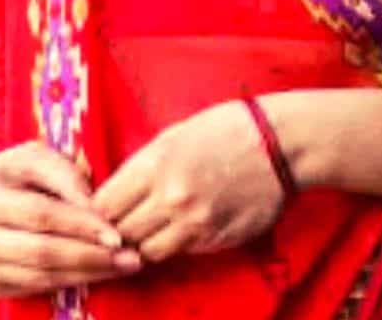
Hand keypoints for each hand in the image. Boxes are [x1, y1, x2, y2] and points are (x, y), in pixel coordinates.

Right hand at [0, 141, 143, 297]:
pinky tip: (96, 275)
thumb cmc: (3, 176)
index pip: (38, 215)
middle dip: (91, 257)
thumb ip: (63, 173)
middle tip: (131, 257)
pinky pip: (32, 290)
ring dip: (86, 274)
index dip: (80, 225)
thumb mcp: (29, 158)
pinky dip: (68, 283)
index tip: (117, 233)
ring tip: (123, 267)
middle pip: (41, 252)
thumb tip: (96, 203)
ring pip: (39, 277)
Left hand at [92, 100, 285, 262]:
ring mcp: (195, 222)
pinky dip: (175, 244)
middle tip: (128, 219)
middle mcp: (171, 197)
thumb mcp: (173, 135)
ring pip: (147, 250)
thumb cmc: (227, 129)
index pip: (103, 205)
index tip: (106, 207)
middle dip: (119, 227)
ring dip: (146, 241)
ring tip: (155, 226)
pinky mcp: (216, 239)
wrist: (281, 143)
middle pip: (120, 232)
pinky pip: (180, 252)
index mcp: (155, 164)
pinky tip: (184, 225)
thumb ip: (141, 166)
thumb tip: (112, 193)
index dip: (100, 209)